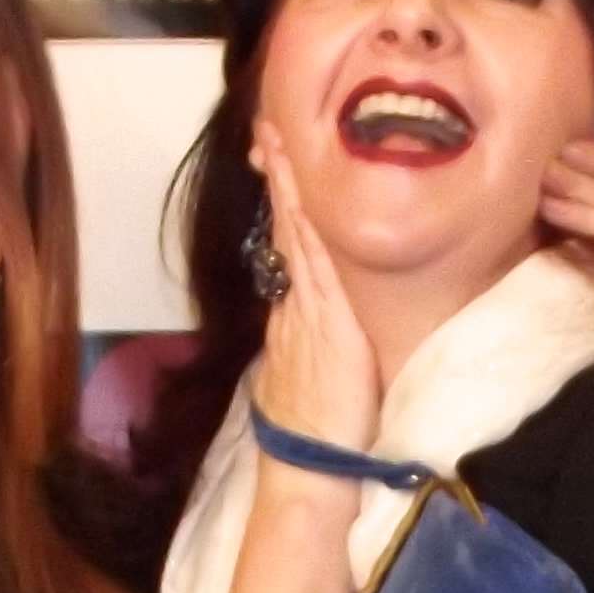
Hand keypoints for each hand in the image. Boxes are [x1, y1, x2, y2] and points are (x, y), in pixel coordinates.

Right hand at [248, 130, 378, 451]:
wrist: (307, 465)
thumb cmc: (317, 429)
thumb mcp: (311, 370)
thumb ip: (313, 339)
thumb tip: (318, 318)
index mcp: (293, 313)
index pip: (288, 244)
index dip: (284, 200)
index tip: (277, 158)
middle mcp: (293, 304)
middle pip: (285, 228)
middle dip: (278, 177)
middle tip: (268, 128)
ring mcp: (306, 311)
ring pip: (295, 238)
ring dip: (288, 188)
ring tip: (278, 143)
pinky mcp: (325, 325)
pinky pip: (314, 265)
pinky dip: (307, 228)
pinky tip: (304, 198)